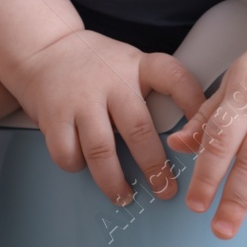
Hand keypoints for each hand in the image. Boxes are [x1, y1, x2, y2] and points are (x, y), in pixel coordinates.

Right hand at [13, 30, 206, 204]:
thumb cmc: (95, 65)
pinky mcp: (54, 116)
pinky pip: (68, 153)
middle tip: (165, 189)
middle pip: (138, 128)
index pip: (173, 77)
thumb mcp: (131, 63)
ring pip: (101, 150)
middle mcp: (110, 81)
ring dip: (114, 180)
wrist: (43, 49)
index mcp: (137, 66)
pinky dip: (77, 166)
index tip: (203, 134)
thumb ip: (156, 88)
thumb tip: (190, 130)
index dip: (193, 103)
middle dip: (154, 166)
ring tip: (125, 196)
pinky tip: (85, 168)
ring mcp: (80, 99)